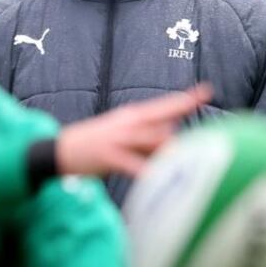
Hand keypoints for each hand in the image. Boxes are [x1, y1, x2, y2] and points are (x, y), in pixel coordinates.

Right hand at [55, 84, 211, 176]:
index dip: (185, 98)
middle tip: (205, 111)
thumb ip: (147, 138)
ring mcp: (118, 138)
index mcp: (132, 117)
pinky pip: (134, 164)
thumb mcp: (122, 137)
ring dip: (172, 147)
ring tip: (194, 154)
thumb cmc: (94, 145)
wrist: (59, 150)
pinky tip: (162, 176)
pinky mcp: (109, 156)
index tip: (206, 90)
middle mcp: (128, 123)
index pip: (164, 105)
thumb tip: (172, 137)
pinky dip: (150, 171)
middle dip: (183, 112)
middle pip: (162, 116)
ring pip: (152, 139)